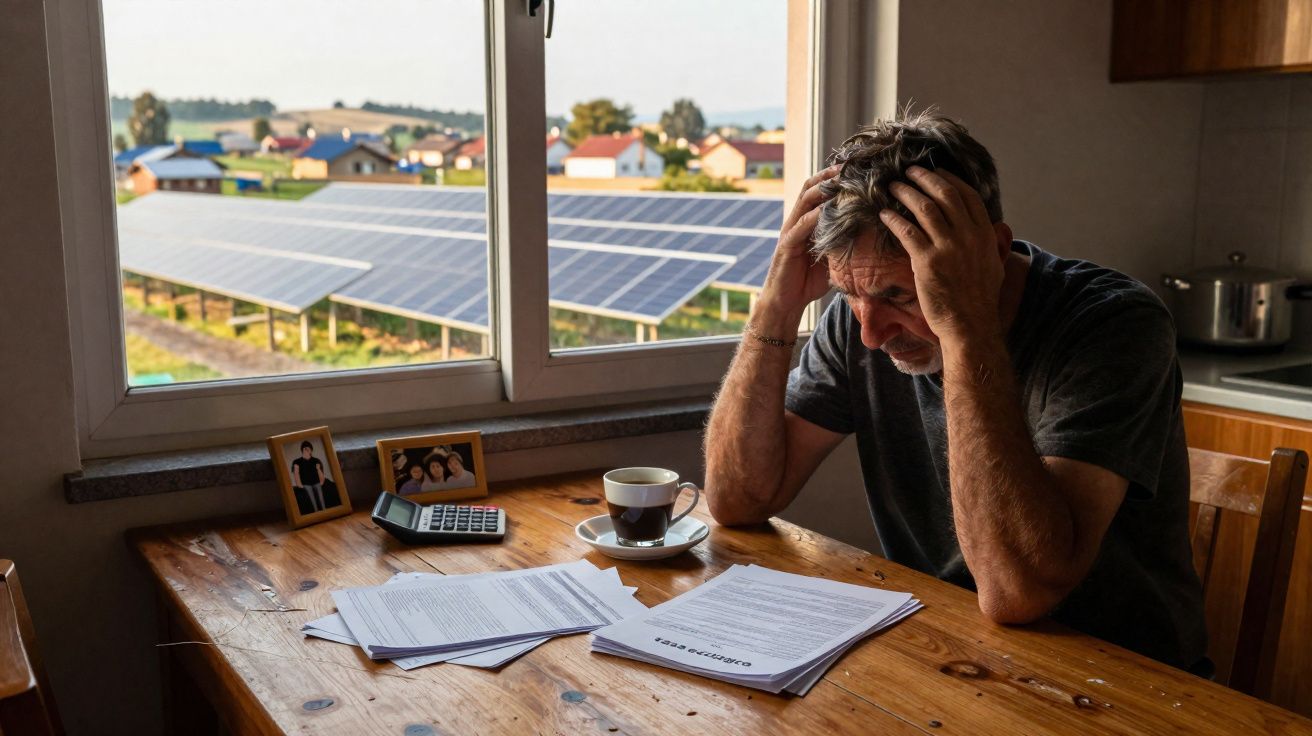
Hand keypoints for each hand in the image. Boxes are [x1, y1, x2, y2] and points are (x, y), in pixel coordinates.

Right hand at [754, 165, 840, 331]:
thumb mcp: (832, 256)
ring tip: (841, 180)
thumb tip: (871, 235)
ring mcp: (790, 231)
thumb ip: (844, 242)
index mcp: (806, 222)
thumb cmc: (808, 281)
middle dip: (829, 175)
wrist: (786, 302)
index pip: (819, 191)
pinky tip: (829, 210)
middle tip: (850, 165)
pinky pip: (801, 226)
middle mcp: (796, 221)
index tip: (855, 167)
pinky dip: (815, 216)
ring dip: (823, 189)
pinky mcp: (787, 245)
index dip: (834, 177)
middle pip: (810, 188)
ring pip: (805, 201)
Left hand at [880, 166, 1004, 341]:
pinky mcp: (927, 262)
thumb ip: (990, 242)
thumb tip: (993, 228)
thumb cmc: (980, 299)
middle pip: (945, 195)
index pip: (967, 195)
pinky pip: (907, 232)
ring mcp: (948, 248)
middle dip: (925, 179)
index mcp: (984, 234)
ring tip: (893, 187)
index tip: (936, 171)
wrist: (970, 325)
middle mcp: (968, 236)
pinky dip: (894, 219)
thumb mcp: (995, 264)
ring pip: (925, 208)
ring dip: (907, 193)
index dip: (950, 179)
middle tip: (909, 172)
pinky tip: (884, 214)